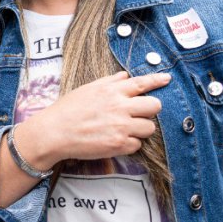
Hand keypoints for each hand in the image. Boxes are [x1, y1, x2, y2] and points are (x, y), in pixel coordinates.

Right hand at [15, 71, 170, 167]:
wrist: (55, 132)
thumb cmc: (68, 110)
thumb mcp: (88, 89)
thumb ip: (109, 82)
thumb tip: (125, 76)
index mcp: (112, 91)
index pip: (142, 83)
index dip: (157, 80)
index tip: (167, 80)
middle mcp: (120, 107)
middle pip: (154, 106)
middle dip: (150, 110)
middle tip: (138, 114)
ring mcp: (121, 127)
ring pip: (150, 128)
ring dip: (141, 129)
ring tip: (124, 129)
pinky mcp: (119, 145)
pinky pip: (137, 144)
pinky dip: (129, 144)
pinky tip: (115, 140)